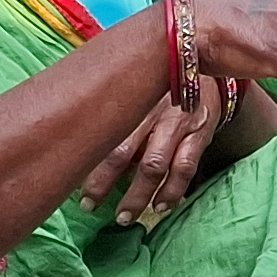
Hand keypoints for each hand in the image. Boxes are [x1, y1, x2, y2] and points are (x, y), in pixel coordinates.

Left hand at [80, 79, 232, 226]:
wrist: (206, 60)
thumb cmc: (158, 80)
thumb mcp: (133, 84)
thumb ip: (113, 108)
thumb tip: (81, 142)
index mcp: (131, 96)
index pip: (103, 131)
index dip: (85, 159)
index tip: (69, 180)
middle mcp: (152, 109)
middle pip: (124, 151)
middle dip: (104, 183)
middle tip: (89, 206)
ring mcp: (179, 123)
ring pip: (155, 165)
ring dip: (138, 195)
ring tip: (125, 217)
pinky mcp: (200, 134)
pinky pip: (185, 168)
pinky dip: (173, 191)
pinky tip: (161, 207)